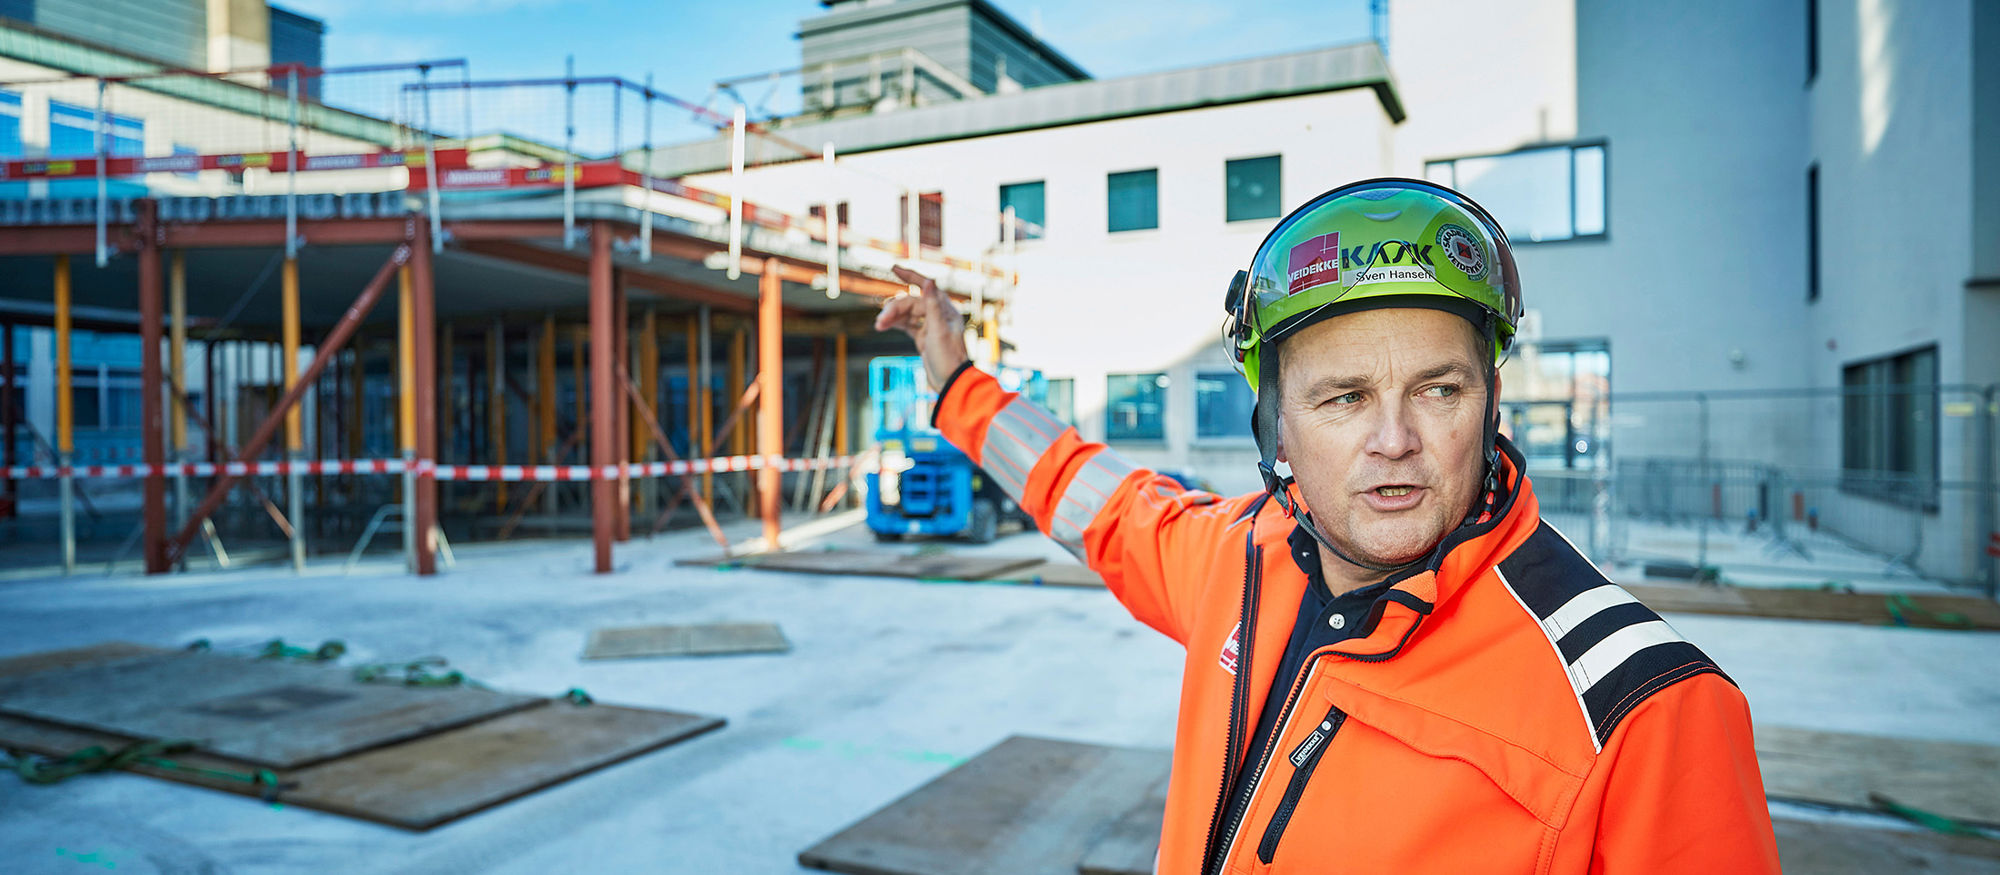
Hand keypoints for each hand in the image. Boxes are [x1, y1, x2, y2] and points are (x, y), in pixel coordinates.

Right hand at [876, 265, 971, 390]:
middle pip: (911, 303)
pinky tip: (884, 325)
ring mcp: (930, 326)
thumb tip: (928, 281)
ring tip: (878, 325)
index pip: (925, 286)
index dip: (910, 276)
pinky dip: (896, 324)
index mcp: (946, 310)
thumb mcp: (939, 331)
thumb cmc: (948, 358)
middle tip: (879, 321)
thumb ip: (933, 305)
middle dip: (894, 309)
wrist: (951, 383)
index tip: (893, 268)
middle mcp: (939, 315)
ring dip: (892, 317)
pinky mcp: (924, 337)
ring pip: (907, 314)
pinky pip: (907, 324)